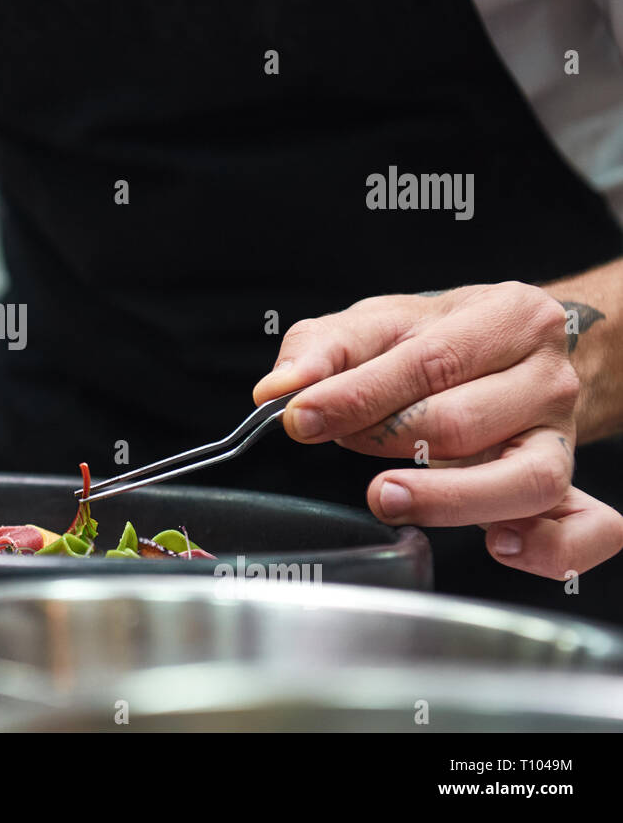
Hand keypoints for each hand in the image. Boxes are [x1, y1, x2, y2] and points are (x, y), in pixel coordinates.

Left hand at [254, 281, 622, 577]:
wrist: (512, 353)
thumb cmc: (440, 341)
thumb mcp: (380, 323)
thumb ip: (325, 349)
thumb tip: (278, 388)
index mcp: (507, 318)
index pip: (430, 362)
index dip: (358, 396)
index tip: (303, 417)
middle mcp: (547, 378)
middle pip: (464, 422)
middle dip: (388, 439)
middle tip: (338, 445)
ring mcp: (564, 438)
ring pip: (524, 479)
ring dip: (449, 500)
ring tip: (386, 497)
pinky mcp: (570, 488)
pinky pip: (586, 528)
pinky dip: (549, 546)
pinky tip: (496, 545)